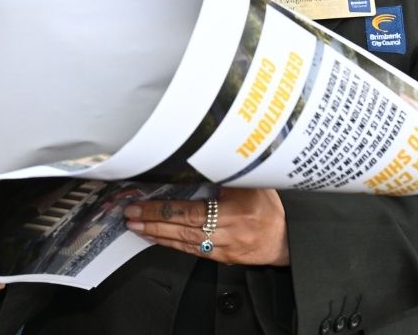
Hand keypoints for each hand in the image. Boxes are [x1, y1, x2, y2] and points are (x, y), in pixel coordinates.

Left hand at [125, 187, 288, 266]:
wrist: (287, 238)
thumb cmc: (269, 207)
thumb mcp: (250, 183)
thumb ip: (224, 174)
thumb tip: (196, 159)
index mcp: (234, 211)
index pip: (189, 211)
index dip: (162, 209)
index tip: (141, 203)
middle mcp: (228, 232)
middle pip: (182, 228)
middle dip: (153, 221)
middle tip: (129, 215)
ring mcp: (225, 248)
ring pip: (184, 242)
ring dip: (157, 234)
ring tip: (136, 226)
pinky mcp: (223, 259)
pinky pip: (193, 252)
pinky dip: (172, 244)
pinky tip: (157, 238)